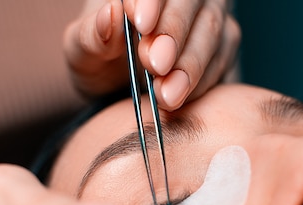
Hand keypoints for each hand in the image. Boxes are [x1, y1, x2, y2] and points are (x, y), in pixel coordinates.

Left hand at [64, 0, 240, 109]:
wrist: (116, 90)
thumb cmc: (98, 60)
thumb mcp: (81, 51)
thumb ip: (91, 35)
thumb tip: (110, 14)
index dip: (151, 1)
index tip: (141, 24)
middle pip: (190, 1)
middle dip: (173, 33)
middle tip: (156, 65)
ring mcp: (206, 15)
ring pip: (212, 29)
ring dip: (191, 64)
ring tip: (167, 94)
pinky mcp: (222, 45)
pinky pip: (222, 58)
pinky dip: (202, 80)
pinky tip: (180, 97)